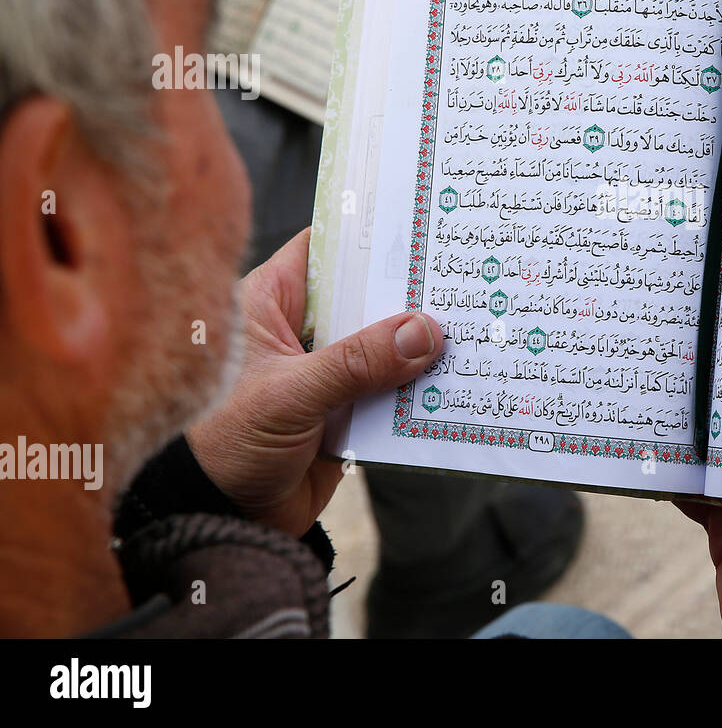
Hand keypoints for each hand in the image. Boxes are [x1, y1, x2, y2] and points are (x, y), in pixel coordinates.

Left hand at [187, 229, 443, 536]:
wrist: (221, 520)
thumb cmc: (225, 443)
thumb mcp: (289, 394)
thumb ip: (356, 362)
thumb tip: (424, 332)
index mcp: (272, 302)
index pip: (327, 248)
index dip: (371, 236)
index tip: (422, 226)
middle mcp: (302, 330)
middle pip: (368, 297)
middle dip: (412, 295)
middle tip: (463, 279)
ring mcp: (327, 370)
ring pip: (386, 345)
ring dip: (422, 346)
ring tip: (476, 326)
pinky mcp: (347, 410)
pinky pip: (392, 390)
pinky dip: (419, 389)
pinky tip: (459, 378)